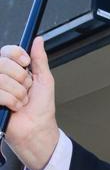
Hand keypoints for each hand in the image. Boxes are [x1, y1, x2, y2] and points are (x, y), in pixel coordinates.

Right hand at [0, 38, 58, 169]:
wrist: (36, 128)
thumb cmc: (41, 107)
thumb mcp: (44, 79)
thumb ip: (39, 59)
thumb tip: (38, 40)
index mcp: (13, 69)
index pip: (7, 51)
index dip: (17, 55)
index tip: (27, 64)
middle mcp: (1, 77)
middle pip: (3, 63)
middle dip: (21, 78)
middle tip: (26, 88)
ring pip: (2, 79)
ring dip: (18, 92)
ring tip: (21, 100)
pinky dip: (11, 101)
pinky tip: (14, 107)